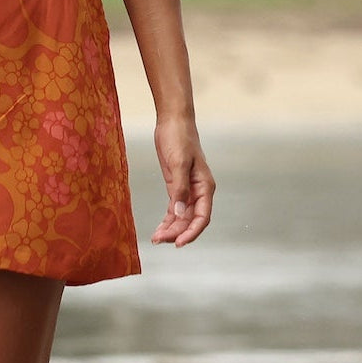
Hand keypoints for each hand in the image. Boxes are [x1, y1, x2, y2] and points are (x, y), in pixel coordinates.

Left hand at [151, 116, 213, 246]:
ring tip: (156, 239)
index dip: (192, 232)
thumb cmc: (179, 137)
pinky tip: (159, 229)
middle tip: (160, 240)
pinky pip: (174, 209)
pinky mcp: (176, 186)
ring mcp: (187, 190)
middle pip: (190, 220)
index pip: (202, 217)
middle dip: (177, 232)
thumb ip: (179, 189)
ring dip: (171, 229)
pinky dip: (168, 220)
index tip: (179, 243)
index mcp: (205, 186)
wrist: (172, 120)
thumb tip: (178, 214)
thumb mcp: (178, 162)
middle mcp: (198, 191)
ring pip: (181, 217)